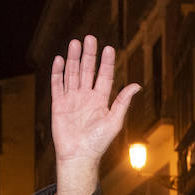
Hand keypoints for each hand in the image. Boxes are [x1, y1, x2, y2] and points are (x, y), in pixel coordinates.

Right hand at [51, 35, 140, 194]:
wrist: (78, 156)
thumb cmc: (98, 143)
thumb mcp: (114, 121)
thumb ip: (123, 102)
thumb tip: (137, 85)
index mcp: (101, 100)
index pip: (104, 76)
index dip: (106, 62)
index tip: (109, 48)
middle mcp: (86, 97)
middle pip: (87, 71)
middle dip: (89, 55)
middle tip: (89, 38)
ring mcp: (72, 100)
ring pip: (72, 74)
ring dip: (73, 59)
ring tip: (75, 43)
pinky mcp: (59, 105)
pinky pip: (57, 85)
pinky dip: (57, 73)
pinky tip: (59, 59)